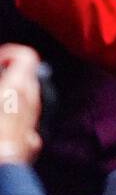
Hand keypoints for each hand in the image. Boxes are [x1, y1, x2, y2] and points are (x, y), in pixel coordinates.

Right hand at [0, 44, 42, 164]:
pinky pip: (25, 121)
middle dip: (10, 74)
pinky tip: (2, 126)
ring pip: (28, 99)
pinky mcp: (32, 140)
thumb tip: (1, 81)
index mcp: (16, 87)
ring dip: (13, 95)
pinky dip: (15, 117)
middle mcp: (30, 101)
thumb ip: (0, 81)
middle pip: (28, 76)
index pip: (26, 55)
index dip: (10, 53)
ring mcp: (33, 121)